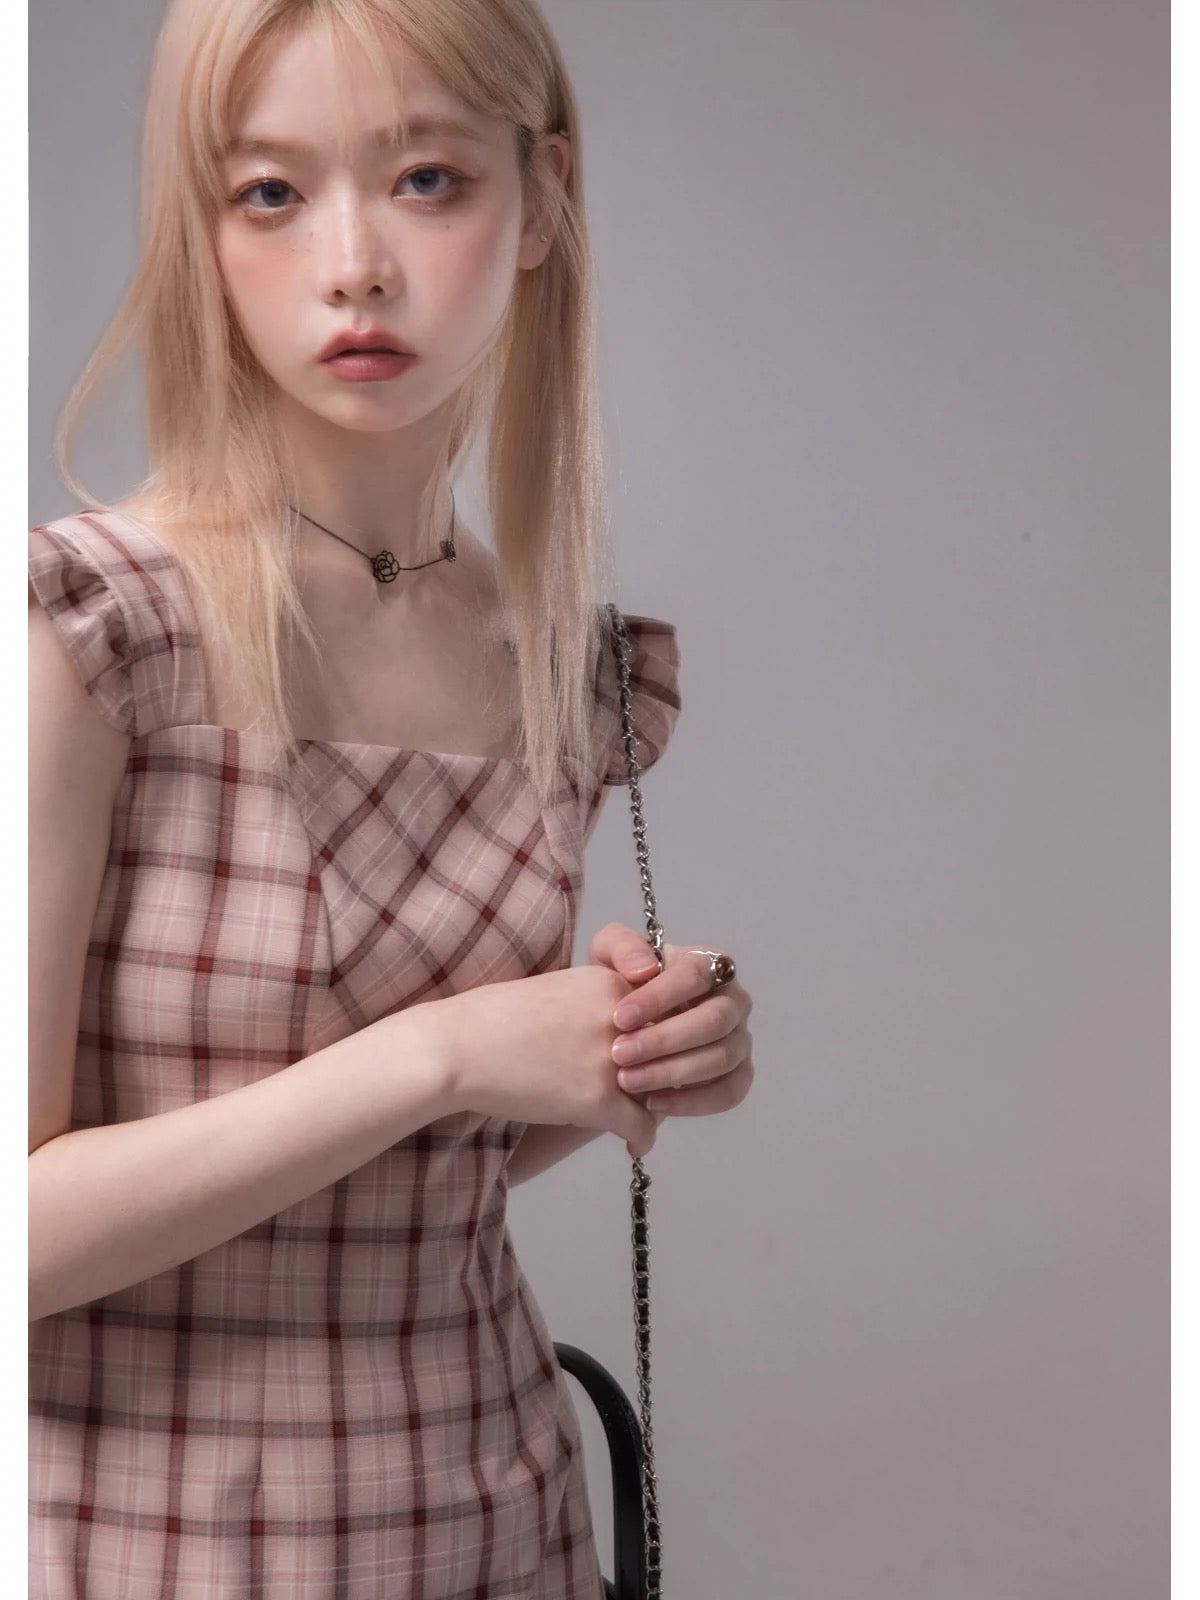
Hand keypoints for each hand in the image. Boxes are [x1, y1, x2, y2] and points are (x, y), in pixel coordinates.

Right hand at [430, 963, 662, 1158]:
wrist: (454, 1050)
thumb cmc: (492, 1021)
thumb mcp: (558, 993)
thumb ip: (596, 1008)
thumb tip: (627, 1036)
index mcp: (610, 982)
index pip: (661, 1013)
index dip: (658, 1038)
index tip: (652, 1057)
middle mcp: (620, 1016)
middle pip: (666, 1049)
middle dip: (661, 1073)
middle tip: (655, 1092)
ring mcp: (612, 1058)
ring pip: (658, 1089)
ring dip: (650, 1106)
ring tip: (640, 1120)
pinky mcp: (598, 1098)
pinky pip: (642, 1126)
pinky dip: (641, 1138)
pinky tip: (635, 1146)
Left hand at [587, 923, 754, 1118]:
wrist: (623, 1029)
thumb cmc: (621, 986)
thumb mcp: (608, 956)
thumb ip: (620, 946)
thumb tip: (645, 968)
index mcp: (707, 964)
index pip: (694, 974)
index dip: (658, 996)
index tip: (619, 1018)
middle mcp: (733, 1000)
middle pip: (714, 1019)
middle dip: (664, 1039)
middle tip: (619, 1054)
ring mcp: (740, 1038)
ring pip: (721, 1057)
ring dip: (672, 1072)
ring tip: (628, 1081)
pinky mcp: (738, 1074)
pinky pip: (729, 1092)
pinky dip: (692, 1102)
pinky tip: (652, 1103)